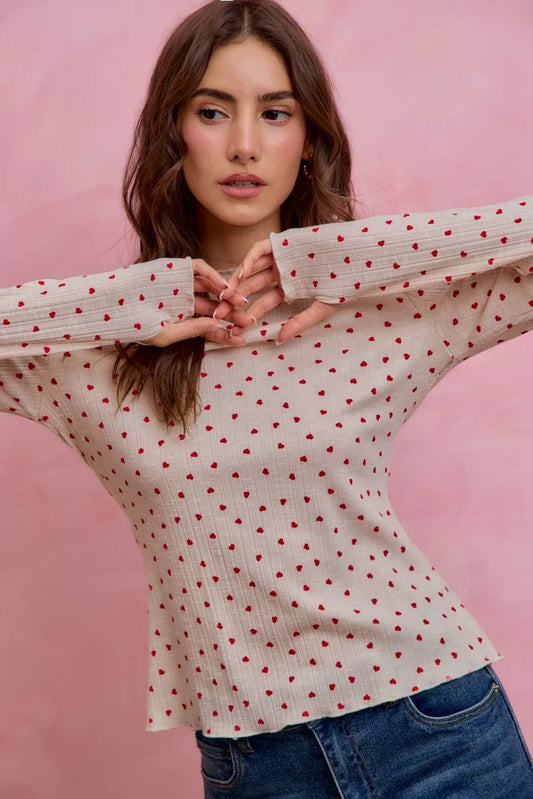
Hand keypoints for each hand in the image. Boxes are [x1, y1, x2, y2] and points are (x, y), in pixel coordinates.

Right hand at [147, 258, 246, 346]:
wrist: (116, 305)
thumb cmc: (138, 324)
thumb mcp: (167, 333)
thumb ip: (192, 329)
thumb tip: (217, 324)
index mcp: (184, 319)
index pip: (210, 326)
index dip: (225, 333)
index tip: (240, 340)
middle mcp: (187, 301)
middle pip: (216, 307)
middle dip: (232, 315)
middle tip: (248, 321)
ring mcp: (183, 284)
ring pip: (211, 287)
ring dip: (227, 295)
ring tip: (241, 303)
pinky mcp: (178, 269)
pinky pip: (200, 268)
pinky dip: (213, 275)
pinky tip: (224, 287)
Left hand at [220, 239, 335, 342]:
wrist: (359, 260)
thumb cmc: (344, 285)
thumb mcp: (320, 308)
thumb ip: (298, 323)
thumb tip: (277, 340)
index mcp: (288, 289)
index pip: (263, 304)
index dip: (248, 315)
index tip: (234, 328)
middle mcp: (281, 273)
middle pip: (252, 287)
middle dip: (235, 300)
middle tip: (220, 313)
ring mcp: (280, 257)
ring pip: (252, 269)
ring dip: (238, 280)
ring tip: (225, 295)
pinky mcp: (282, 242)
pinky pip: (260, 250)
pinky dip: (249, 260)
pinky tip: (241, 274)